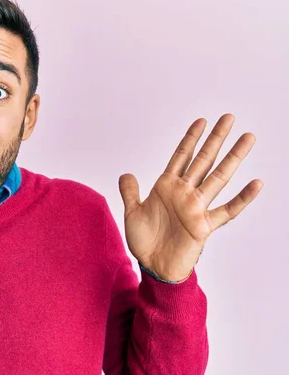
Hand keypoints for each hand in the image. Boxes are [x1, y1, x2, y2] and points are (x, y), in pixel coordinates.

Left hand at [118, 114, 262, 281]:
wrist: (152, 266)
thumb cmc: (144, 241)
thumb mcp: (132, 212)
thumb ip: (130, 192)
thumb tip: (126, 174)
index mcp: (167, 187)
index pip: (181, 156)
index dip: (191, 139)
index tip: (201, 121)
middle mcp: (185, 193)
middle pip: (203, 160)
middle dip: (216, 139)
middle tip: (229, 117)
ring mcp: (196, 208)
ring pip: (218, 177)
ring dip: (233, 157)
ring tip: (248, 138)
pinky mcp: (204, 226)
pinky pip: (227, 210)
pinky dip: (242, 198)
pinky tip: (256, 183)